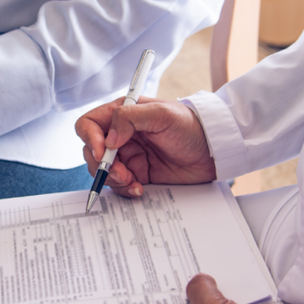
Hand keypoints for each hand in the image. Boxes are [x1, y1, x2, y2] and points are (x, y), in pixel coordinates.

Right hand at [76, 97, 215, 196]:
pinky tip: (139, 188)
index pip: (89, 125)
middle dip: (102, 166)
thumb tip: (109, 138)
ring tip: (132, 182)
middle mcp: (120, 135)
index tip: (102, 153)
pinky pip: (119, 185)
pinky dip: (124, 190)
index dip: (90, 139)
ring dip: (113, 180)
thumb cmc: (191, 125)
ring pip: (103, 171)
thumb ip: (130, 118)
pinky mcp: (137, 174)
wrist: (214, 151)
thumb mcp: (162, 114)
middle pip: (92, 151)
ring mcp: (128, 156)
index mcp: (121, 115)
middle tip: (122, 173)